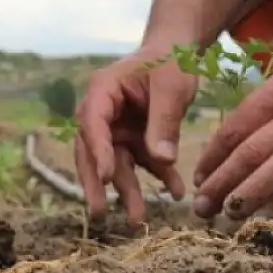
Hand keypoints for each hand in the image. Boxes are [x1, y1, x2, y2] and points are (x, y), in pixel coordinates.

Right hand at [74, 46, 197, 224]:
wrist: (179, 53)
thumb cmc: (170, 60)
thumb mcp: (172, 86)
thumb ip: (165, 120)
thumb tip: (162, 159)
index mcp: (102, 91)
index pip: (93, 123)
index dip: (99, 151)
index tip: (107, 178)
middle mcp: (104, 113)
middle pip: (94, 151)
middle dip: (97, 182)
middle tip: (99, 212)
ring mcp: (119, 128)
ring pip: (118, 163)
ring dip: (129, 189)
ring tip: (139, 219)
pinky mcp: (136, 139)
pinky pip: (144, 162)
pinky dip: (159, 177)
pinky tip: (176, 193)